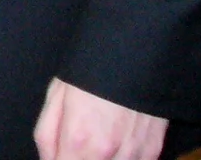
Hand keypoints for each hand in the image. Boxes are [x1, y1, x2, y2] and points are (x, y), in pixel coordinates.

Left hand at [35, 79, 167, 159]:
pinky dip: (123, 157)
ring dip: (102, 158)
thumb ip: (47, 136)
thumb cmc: (91, 69)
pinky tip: (119, 139)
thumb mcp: (56, 96)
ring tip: (100, 136)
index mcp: (78, 139)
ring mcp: (133, 155)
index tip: (62, 151)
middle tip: (78, 143)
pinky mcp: (153, 151)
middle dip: (78, 158)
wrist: (135, 51)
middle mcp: (106, 153)